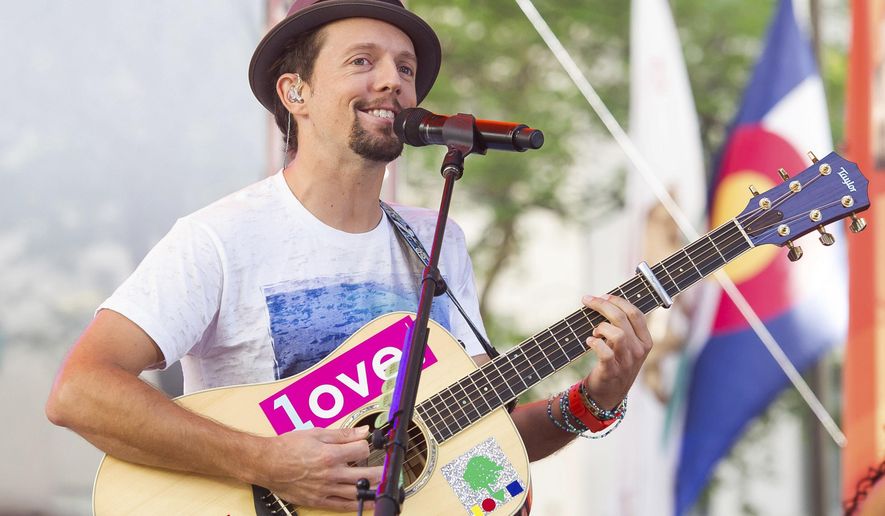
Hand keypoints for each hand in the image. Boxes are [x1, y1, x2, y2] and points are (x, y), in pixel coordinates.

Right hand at [257, 425, 381, 510]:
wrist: (267, 463)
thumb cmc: (287, 447)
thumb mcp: (316, 434)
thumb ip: (343, 434)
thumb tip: (363, 431)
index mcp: (330, 455)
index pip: (361, 451)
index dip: (368, 446)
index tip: (370, 445)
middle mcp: (330, 474)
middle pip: (365, 475)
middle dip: (380, 472)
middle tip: (389, 469)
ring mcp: (325, 489)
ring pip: (356, 492)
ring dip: (374, 490)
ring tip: (386, 488)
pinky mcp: (318, 500)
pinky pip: (342, 506)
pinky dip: (358, 505)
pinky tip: (369, 503)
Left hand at [581, 294, 653, 409]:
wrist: (609, 392)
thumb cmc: (615, 362)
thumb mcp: (626, 344)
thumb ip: (622, 326)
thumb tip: (604, 300)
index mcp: (645, 340)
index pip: (636, 313)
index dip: (618, 300)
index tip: (602, 295)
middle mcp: (639, 350)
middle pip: (623, 319)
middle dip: (603, 305)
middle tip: (587, 300)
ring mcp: (627, 362)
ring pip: (617, 334)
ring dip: (601, 327)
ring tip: (594, 331)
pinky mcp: (612, 371)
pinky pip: (605, 352)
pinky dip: (594, 343)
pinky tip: (589, 341)